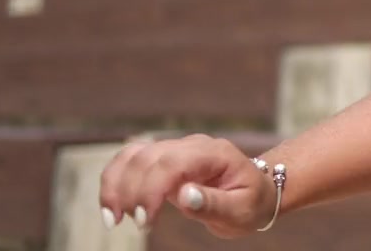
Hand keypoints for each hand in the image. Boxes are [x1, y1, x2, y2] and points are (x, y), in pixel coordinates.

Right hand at [98, 135, 274, 237]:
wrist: (257, 191)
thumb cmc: (251, 202)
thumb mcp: (241, 209)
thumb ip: (213, 202)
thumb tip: (184, 194)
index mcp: (215, 153)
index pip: (172, 162)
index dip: (150, 190)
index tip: (144, 220)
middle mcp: (192, 146)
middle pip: (147, 157)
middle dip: (131, 191)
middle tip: (136, 223)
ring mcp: (176, 149)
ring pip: (132, 156)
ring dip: (116, 185)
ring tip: (115, 219)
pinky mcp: (163, 160)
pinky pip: (130, 162)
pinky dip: (115, 182)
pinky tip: (112, 208)